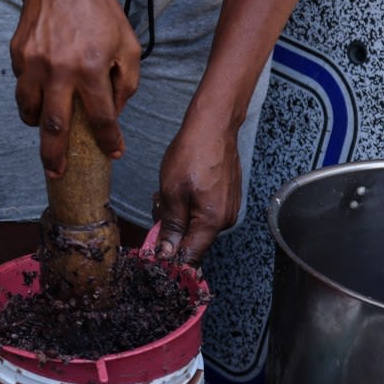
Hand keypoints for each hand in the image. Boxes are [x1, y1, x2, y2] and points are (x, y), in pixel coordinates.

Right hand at [9, 0, 140, 178]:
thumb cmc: (99, 11)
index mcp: (92, 68)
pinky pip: (22, 85)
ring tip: (44, 129)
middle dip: (54, 156)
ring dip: (37, 125)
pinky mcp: (18, 55)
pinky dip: (31, 93)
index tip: (113, 153)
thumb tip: (114, 113)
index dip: (109, 141)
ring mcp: (34, 64)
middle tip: (56, 174)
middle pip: (54, 126)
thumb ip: (127, 82)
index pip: (101, 118)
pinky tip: (42, 87)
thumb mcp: (128, 43)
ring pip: (29, 109)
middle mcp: (60, 70)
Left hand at [152, 111, 242, 262]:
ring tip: (168, 190)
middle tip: (158, 204)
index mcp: (213, 221)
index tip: (154, 250)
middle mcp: (226, 219)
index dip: (171, 256)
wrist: (214, 126)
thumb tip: (167, 253)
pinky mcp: (228, 196)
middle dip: (171, 228)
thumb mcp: (172, 191)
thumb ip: (171, 225)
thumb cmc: (192, 154)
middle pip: (193, 239)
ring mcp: (229, 207)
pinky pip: (204, 211)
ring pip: (197, 224)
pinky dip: (189, 203)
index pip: (192, 255)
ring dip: (178, 213)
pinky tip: (181, 185)